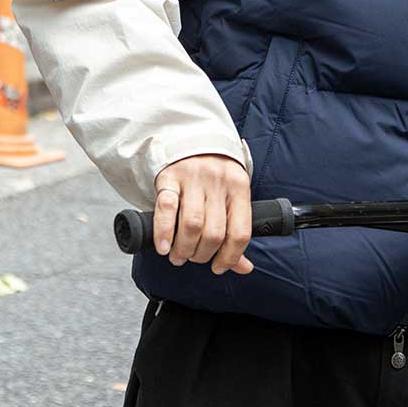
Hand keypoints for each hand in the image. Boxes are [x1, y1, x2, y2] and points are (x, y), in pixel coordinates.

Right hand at [153, 154, 253, 274]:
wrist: (192, 139)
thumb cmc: (215, 177)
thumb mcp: (232, 198)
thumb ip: (236, 232)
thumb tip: (244, 268)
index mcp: (239, 188)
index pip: (240, 232)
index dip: (230, 257)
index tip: (218, 267)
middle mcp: (218, 182)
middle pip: (214, 233)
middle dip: (202, 255)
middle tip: (193, 258)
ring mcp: (193, 178)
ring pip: (192, 224)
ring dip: (184, 249)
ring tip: (178, 256)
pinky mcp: (169, 177)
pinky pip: (166, 208)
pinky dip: (164, 232)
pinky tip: (163, 246)